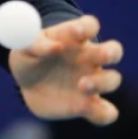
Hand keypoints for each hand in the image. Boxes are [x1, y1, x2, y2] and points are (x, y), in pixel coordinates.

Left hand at [9, 15, 123, 125]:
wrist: (27, 85)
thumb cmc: (28, 59)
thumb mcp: (24, 48)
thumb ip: (35, 44)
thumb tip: (55, 46)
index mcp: (73, 38)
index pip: (89, 25)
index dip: (88, 27)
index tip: (78, 32)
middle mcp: (89, 58)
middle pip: (113, 50)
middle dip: (110, 52)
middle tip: (101, 56)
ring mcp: (92, 81)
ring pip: (113, 79)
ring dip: (103, 82)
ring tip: (81, 85)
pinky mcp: (88, 105)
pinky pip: (106, 112)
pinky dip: (103, 113)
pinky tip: (87, 110)